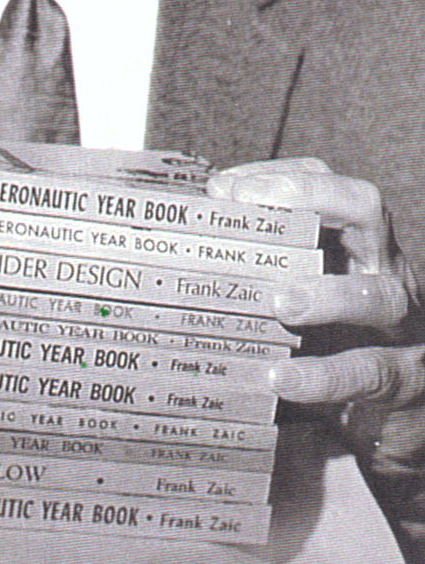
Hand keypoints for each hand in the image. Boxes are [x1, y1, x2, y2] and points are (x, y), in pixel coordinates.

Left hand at [209, 158, 424, 473]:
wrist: (400, 426)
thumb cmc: (340, 347)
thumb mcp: (309, 296)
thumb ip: (266, 267)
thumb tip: (199, 238)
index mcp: (359, 245)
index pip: (328, 186)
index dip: (283, 177)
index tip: (226, 187)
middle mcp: (386, 271)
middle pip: (366, 210)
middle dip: (310, 197)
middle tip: (249, 205)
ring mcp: (402, 325)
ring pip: (377, 294)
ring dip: (327, 294)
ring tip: (281, 303)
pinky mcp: (403, 381)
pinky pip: (369, 372)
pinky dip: (324, 376)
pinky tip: (283, 379)